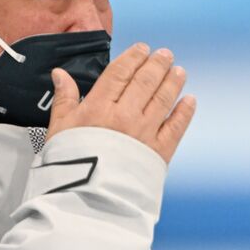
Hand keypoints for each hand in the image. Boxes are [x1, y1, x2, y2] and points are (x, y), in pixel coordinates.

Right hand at [45, 43, 195, 162]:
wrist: (86, 199)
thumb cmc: (69, 165)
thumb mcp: (59, 129)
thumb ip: (64, 99)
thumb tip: (60, 74)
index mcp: (98, 108)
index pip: (120, 73)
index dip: (133, 57)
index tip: (142, 49)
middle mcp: (124, 116)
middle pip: (145, 81)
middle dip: (157, 64)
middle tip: (165, 54)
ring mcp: (144, 133)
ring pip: (163, 99)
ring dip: (173, 83)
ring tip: (179, 71)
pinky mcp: (158, 152)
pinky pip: (176, 127)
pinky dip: (185, 112)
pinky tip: (190, 101)